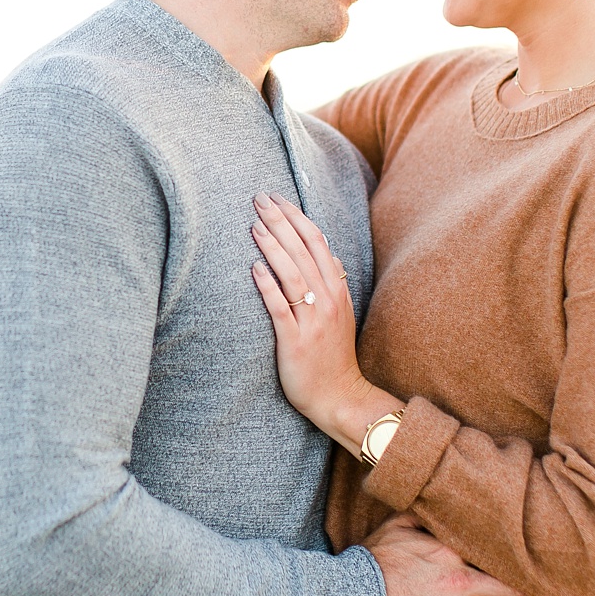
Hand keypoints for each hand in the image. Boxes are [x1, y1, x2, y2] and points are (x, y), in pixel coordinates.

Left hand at [248, 193, 393, 449]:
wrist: (339, 396)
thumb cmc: (333, 355)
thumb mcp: (340, 313)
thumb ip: (333, 283)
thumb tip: (327, 254)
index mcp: (337, 289)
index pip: (317, 242)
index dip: (296, 217)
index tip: (277, 198)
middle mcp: (327, 300)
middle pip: (303, 251)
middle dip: (281, 221)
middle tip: (259, 199)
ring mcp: (312, 320)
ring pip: (293, 275)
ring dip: (273, 247)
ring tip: (254, 225)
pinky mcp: (295, 341)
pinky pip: (281, 309)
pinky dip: (268, 286)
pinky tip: (254, 268)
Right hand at [363, 512, 552, 595]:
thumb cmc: (372, 563)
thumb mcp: (395, 528)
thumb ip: (422, 515)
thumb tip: (435, 502)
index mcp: (451, 551)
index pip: (495, 553)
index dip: (518, 556)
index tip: (535, 555)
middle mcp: (461, 580)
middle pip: (512, 585)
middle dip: (537, 588)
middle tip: (556, 590)